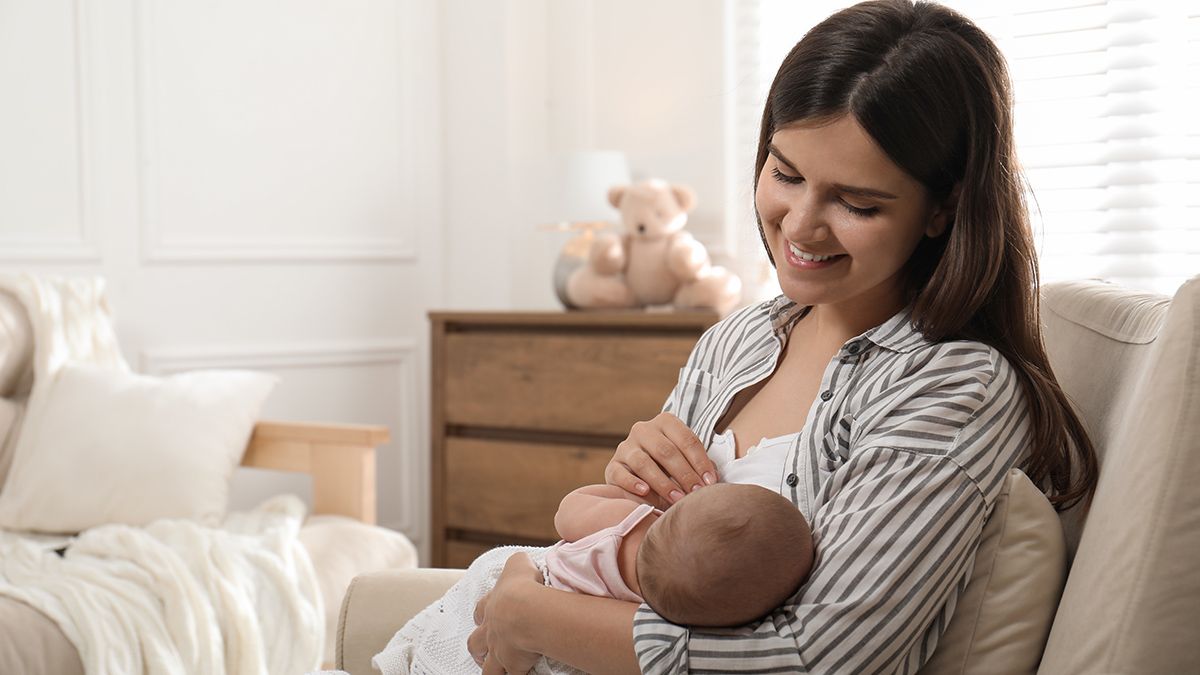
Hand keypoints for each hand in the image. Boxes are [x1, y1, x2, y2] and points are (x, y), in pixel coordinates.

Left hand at [468, 553, 543, 673]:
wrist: (525, 610)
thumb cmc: (521, 586)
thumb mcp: (518, 564)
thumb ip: (517, 563)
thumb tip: (521, 560)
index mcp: (491, 606)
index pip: (481, 609)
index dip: (481, 614)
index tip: (482, 617)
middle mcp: (491, 630)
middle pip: (477, 643)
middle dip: (478, 648)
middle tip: (481, 652)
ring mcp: (499, 650)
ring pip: (489, 666)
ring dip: (491, 668)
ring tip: (495, 672)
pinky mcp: (512, 665)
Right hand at [604, 412, 716, 506]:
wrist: (638, 473)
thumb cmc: (669, 466)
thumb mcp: (685, 459)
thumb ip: (699, 465)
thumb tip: (713, 479)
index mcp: (665, 422)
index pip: (686, 439)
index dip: (700, 462)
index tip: (711, 482)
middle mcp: (643, 430)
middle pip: (666, 451)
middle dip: (684, 474)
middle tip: (696, 494)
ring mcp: (625, 447)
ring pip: (643, 463)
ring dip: (663, 483)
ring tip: (677, 499)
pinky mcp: (613, 465)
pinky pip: (621, 474)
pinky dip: (633, 483)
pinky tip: (645, 492)